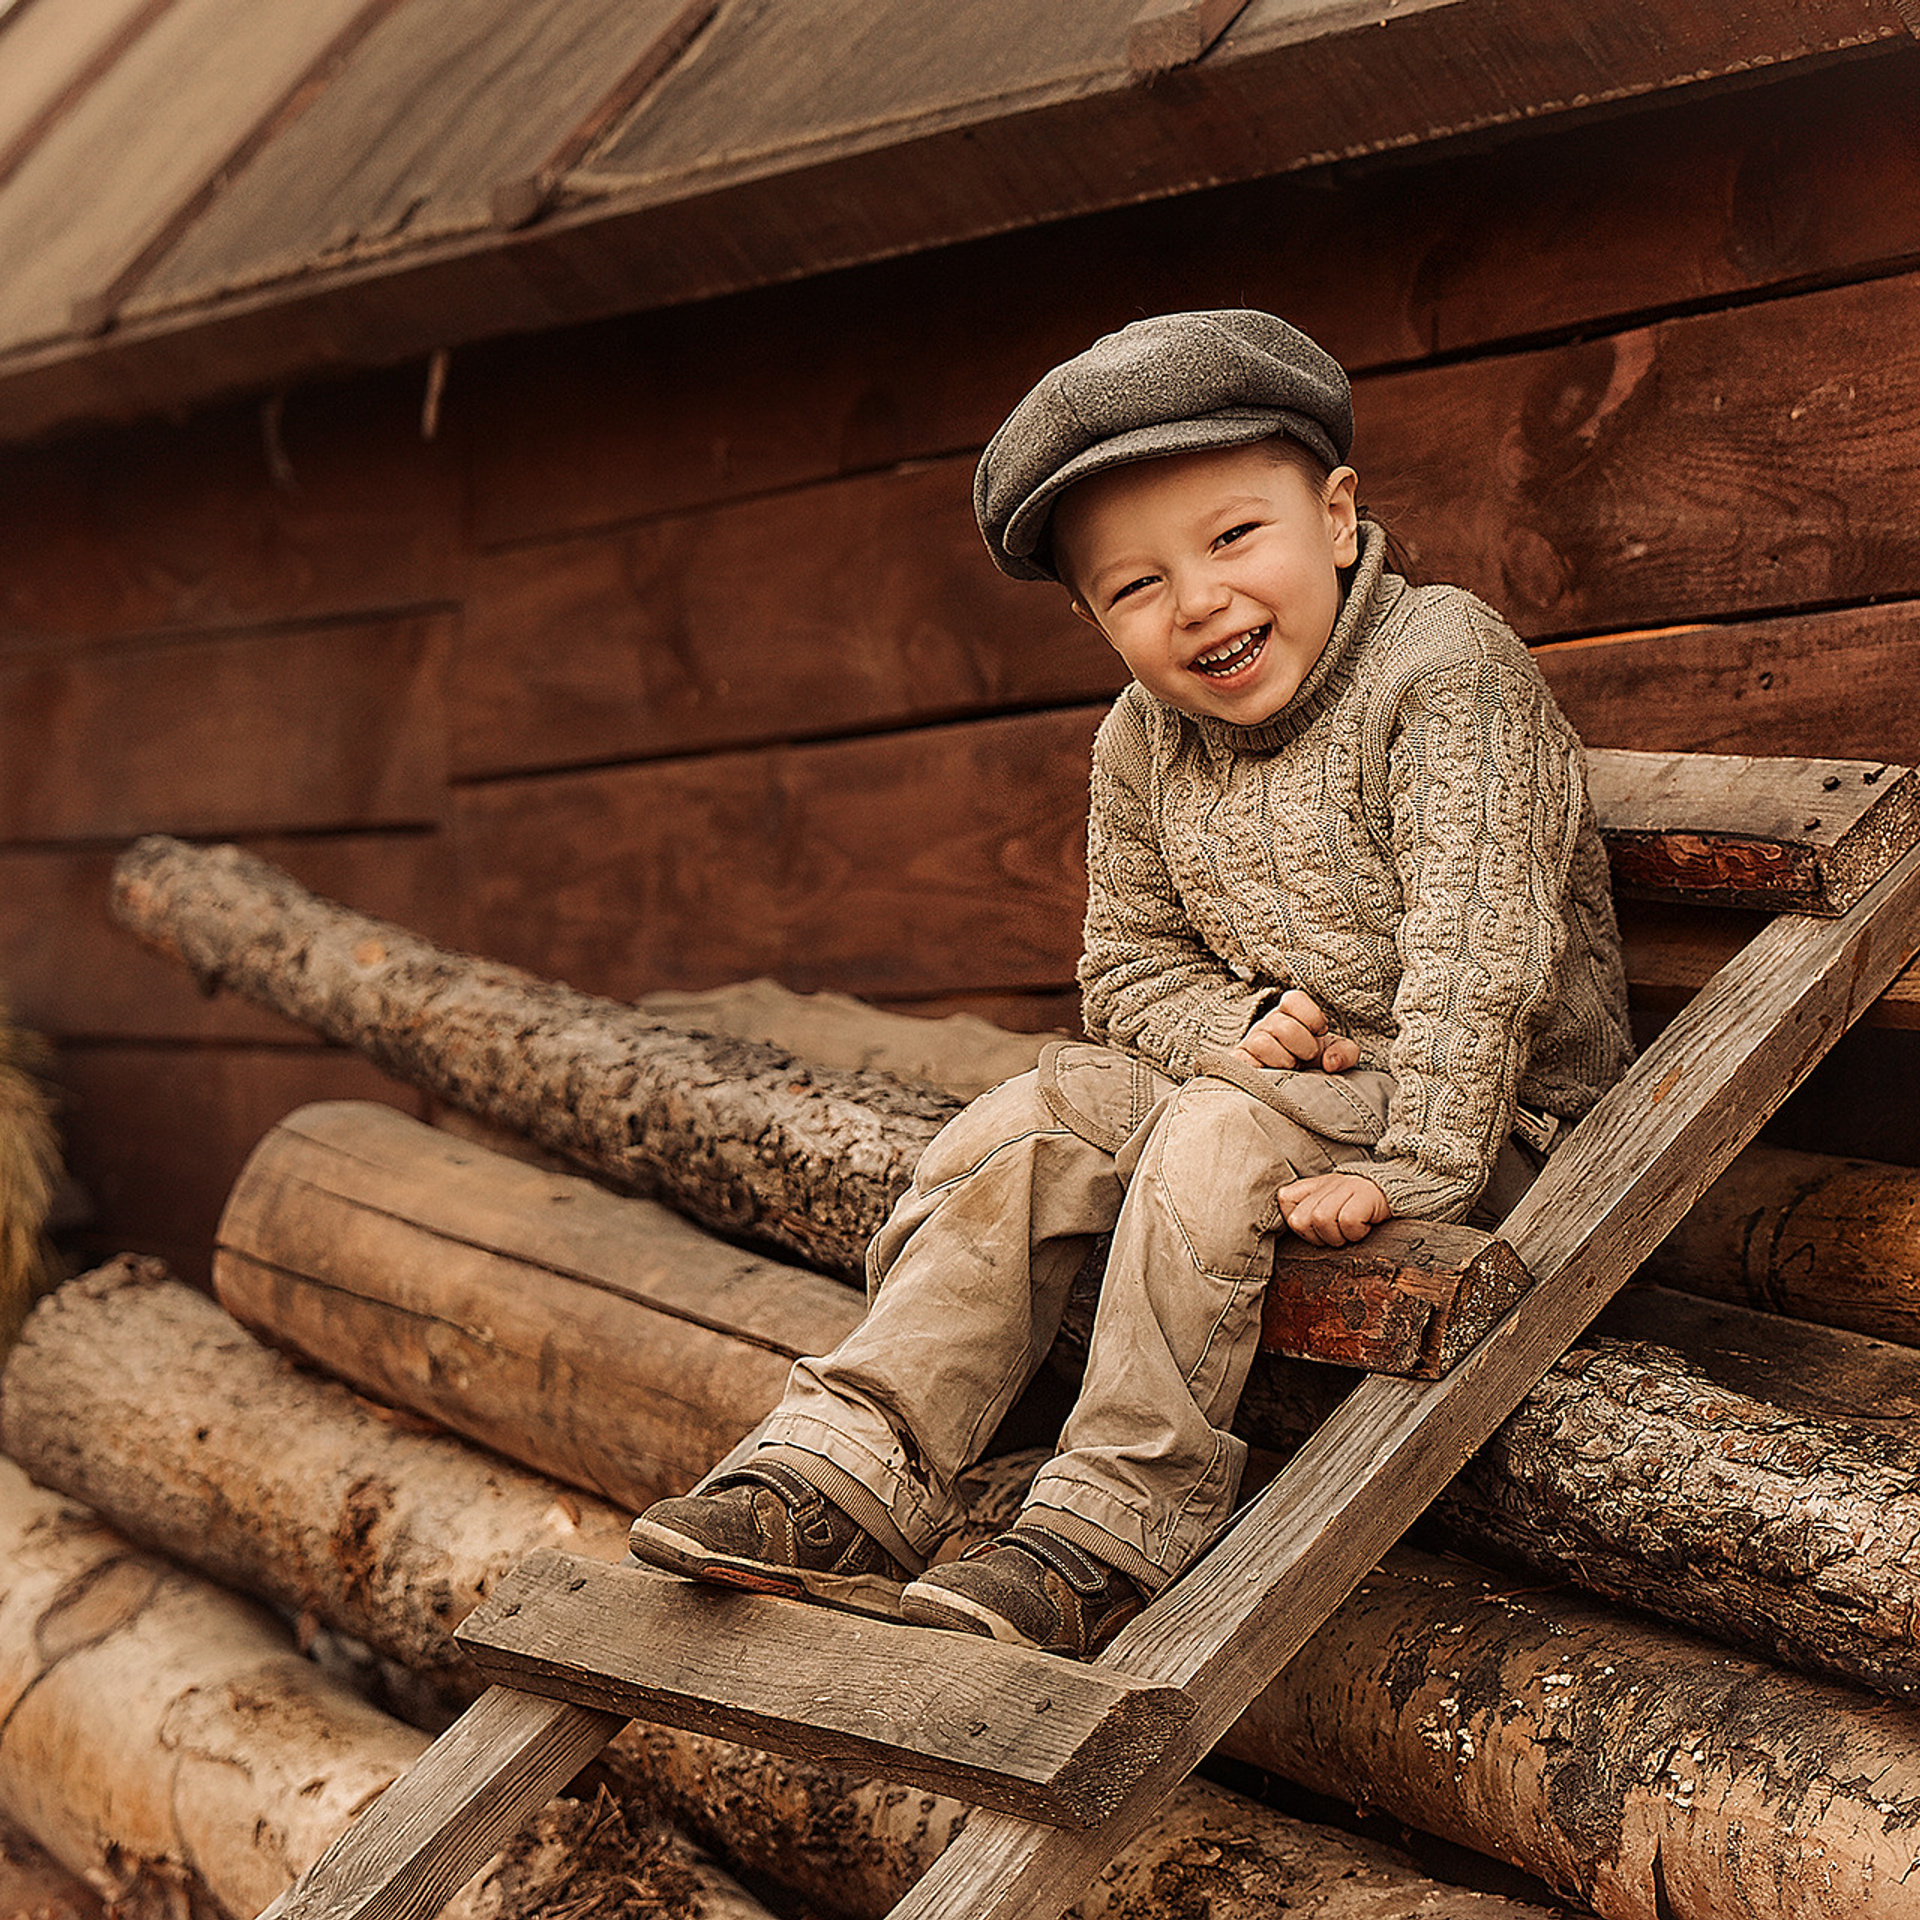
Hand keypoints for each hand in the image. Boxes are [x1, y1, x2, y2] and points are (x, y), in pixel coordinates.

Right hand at [1232, 989, 1360, 1072]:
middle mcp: (1268, 1024)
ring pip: (1262, 1043)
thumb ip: (1346, 1052)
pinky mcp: (1239, 1062)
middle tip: (1306, 1058)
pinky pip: (1244, 1062)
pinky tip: (1274, 1076)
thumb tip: (1331, 1062)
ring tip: (1291, 1069)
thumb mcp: (1335, 1055)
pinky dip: (1262, 1071)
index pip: (1294, 999)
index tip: (1320, 1033)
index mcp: (1290, 1014)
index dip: (1312, 1016)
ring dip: (1283, 1060)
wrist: (1290, 1090)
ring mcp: (1250, 1042)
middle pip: (1283, 1026)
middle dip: (1303, 1046)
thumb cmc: (1312, 1066)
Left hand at [1276, 1171, 1391, 1245]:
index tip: (1318, 1230)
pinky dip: (1356, 1232)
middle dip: (1317, 1236)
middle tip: (1338, 1234)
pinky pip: (1347, 1221)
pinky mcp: (1365, 1194)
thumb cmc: (1362, 1210)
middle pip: (1299, 1219)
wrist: (1399, 1192)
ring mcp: (1345, 1186)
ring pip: (1320, 1220)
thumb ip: (1308, 1213)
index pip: (1285, 1199)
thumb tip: (1292, 1227)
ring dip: (1337, 1236)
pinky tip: (1365, 1226)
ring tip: (1351, 1231)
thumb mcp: (1331, 1208)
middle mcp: (1327, 1183)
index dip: (1299, 1223)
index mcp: (1315, 1186)